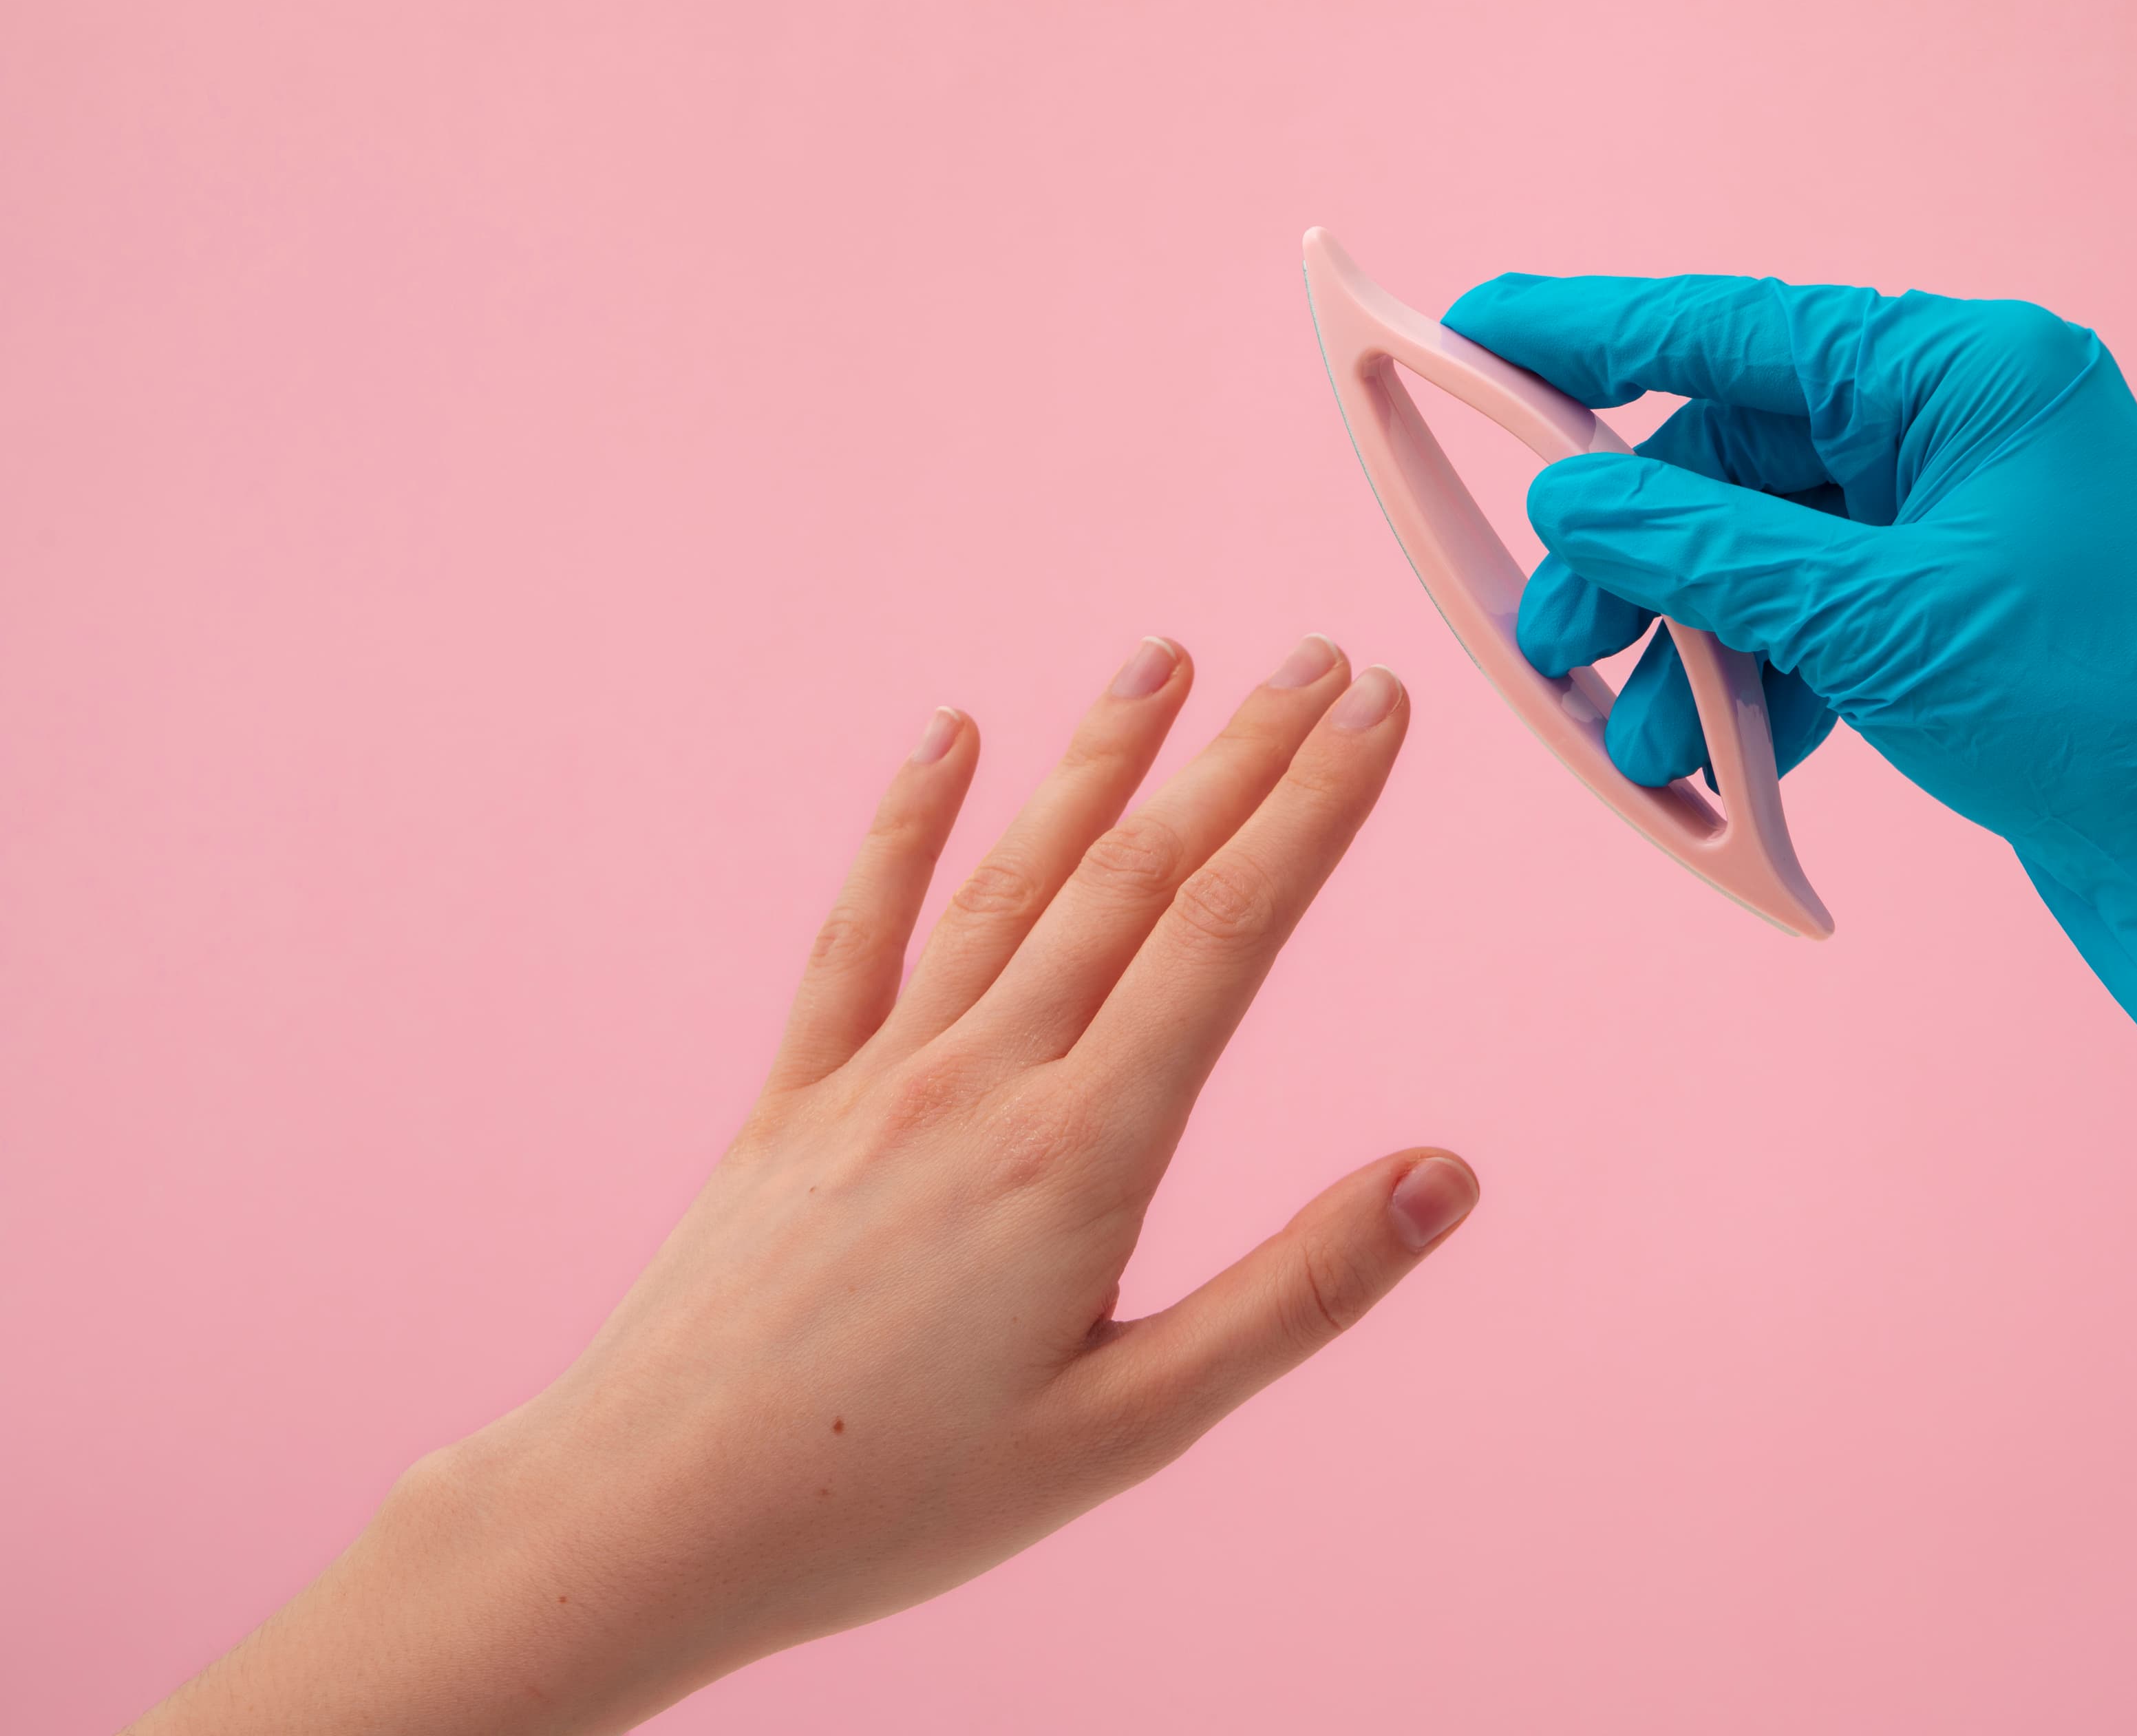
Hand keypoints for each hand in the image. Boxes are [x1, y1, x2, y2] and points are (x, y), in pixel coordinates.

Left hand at [133, 635, 1478, 1735]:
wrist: (653, 1517)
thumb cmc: (895, 1498)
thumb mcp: (1130, 1429)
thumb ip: (1295, 1293)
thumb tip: (1445, 1177)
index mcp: (1078, 1156)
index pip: (1225, 935)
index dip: (1313, 810)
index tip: (1376, 713)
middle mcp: (981, 1081)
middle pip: (1135, 880)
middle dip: (1240, 759)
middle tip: (1320, 661)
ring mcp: (877, 1075)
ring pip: (1011, 879)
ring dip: (1096, 760)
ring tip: (1164, 659)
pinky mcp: (794, 1096)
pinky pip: (856, 932)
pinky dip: (904, 826)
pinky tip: (945, 739)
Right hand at [1445, 271, 2136, 1166]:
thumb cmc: (2112, 715)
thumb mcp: (1884, 625)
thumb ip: (1711, 554)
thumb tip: (1571, 501)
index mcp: (1965, 375)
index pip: (1734, 330)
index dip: (1589, 335)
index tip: (1472, 328)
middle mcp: (1957, 427)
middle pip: (1729, 460)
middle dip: (1631, 561)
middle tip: (1549, 646)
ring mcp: (1953, 521)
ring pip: (1757, 557)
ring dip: (1685, 649)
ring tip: (1637, 745)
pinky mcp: (1950, 612)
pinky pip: (1809, 622)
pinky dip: (1754, 687)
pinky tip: (1715, 761)